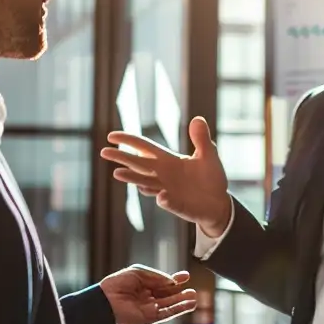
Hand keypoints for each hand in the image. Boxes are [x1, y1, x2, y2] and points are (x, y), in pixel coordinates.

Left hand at [99, 264, 199, 323]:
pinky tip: (188, 305)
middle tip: (193, 289)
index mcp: (143, 285)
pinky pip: (167, 314)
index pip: (162, 283)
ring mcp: (149, 308)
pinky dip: (178, 310)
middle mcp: (147, 297)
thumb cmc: (117, 284)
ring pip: (170, 305)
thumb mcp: (138, 273)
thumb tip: (172, 282)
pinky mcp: (150, 318)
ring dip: (182, 302)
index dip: (175, 279)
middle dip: (180, 292)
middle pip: (168, 295)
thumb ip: (156, 276)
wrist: (106, 300)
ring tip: (194, 296)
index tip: (186, 275)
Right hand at [101, 117, 232, 232]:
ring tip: (118, 173)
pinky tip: (162, 196)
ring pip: (144, 183)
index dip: (128, 140)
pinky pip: (167, 202)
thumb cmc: (210, 178)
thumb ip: (201, 139)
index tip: (111, 137)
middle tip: (104, 152)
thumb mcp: (208, 156)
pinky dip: (164, 200)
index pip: (143, 147)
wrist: (218, 203)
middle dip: (121, 157)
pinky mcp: (175, 205)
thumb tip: (198, 119)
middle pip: (137, 163)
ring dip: (132, 178)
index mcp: (167, 159)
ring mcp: (166, 190)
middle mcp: (162, 174)